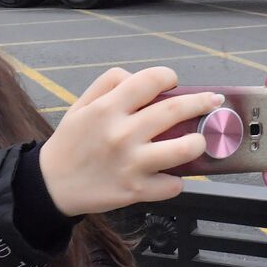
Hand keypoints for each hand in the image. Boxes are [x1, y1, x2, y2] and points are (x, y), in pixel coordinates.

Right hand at [39, 66, 221, 216]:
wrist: (52, 185)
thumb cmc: (71, 142)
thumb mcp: (81, 104)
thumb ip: (109, 84)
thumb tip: (141, 79)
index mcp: (108, 109)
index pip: (150, 80)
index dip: (168, 76)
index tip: (173, 81)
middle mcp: (122, 134)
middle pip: (175, 110)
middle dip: (201, 102)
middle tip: (213, 101)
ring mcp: (131, 164)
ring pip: (183, 148)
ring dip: (199, 141)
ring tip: (199, 139)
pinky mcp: (136, 190)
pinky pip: (172, 184)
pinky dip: (177, 179)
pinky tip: (172, 174)